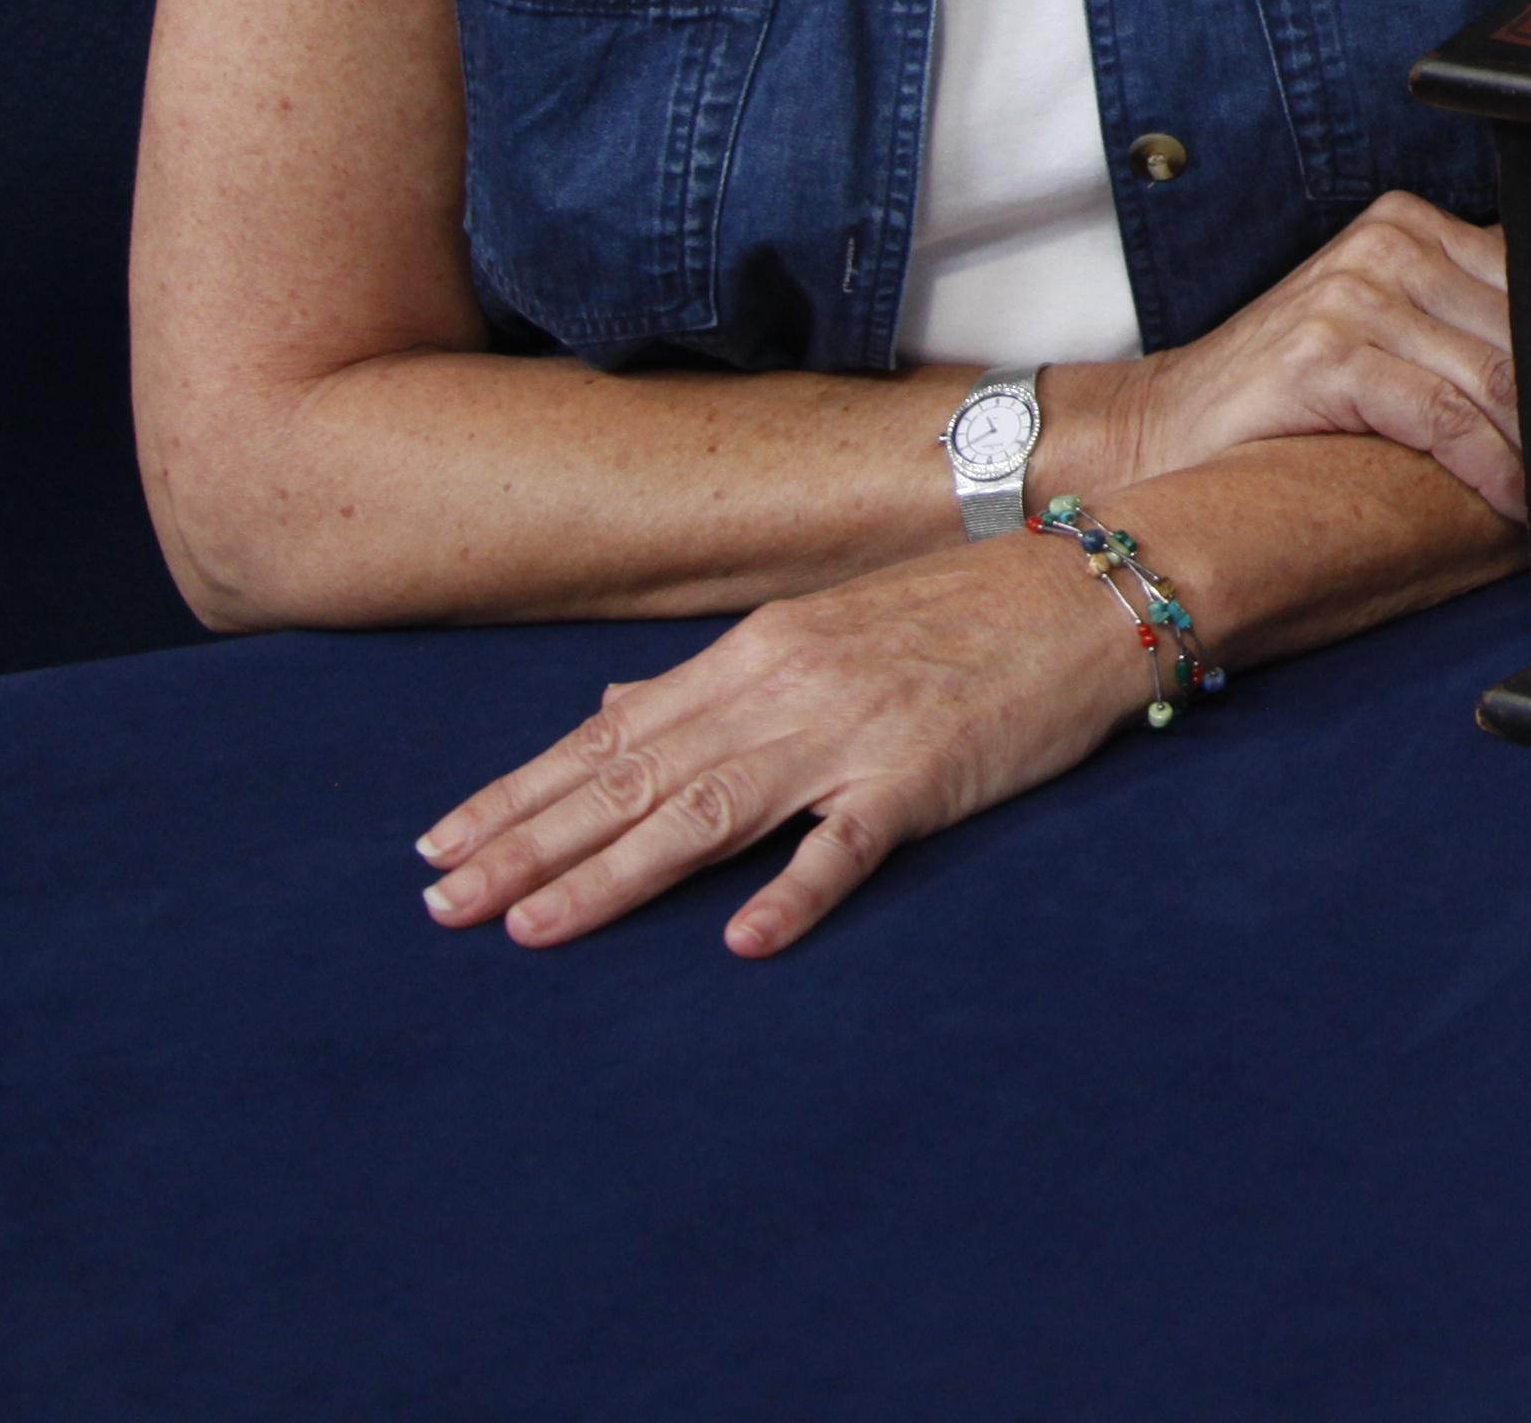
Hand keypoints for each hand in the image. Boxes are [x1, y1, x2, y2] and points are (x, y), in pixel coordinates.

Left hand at [415, 529, 1150, 957]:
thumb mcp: (822, 630)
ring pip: (710, 812)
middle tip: (442, 908)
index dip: (518, 793)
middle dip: (529, 846)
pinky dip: (795, 890)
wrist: (1093, 588)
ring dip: (615, 876)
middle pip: (635, 780)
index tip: (436, 847)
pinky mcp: (926, 776)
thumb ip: (713, 683)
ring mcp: (853, 732)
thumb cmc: (963, 613)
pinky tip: (742, 941)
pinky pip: (850, 842)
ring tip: (535, 930)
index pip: (609, 737)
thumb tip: (609, 711)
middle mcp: (785, 688)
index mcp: (755, 654)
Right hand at [1112, 189, 1521, 516]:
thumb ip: (1465, 324)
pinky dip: (1491, 468)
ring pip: (1492, 375)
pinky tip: (1515, 505)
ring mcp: (1353, 295)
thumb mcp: (1384, 328)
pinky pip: (1443, 418)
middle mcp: (1385, 244)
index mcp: (1408, 223)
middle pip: (1523, 327)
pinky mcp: (1328, 355)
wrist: (1165, 426)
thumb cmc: (1291, 390)